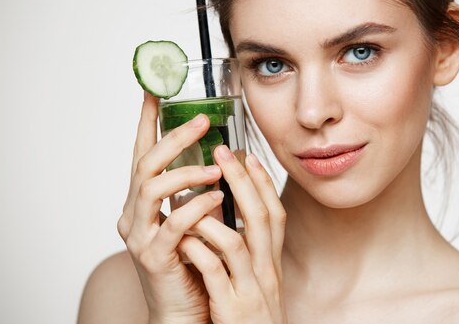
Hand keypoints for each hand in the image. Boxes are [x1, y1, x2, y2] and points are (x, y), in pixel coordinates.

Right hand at [117, 92, 222, 323]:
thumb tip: (219, 156)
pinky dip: (196, 207)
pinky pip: (173, 224)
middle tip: (203, 121)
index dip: (147, 121)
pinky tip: (217, 198)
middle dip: (173, 138)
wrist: (184, 309)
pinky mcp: (155, 256)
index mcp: (144, 201)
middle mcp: (135, 214)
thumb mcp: (193, 218)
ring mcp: (141, 235)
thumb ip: (196, 190)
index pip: (143, 152)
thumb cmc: (192, 261)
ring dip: (186, 172)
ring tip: (217, 167)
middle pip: (145, 164)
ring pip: (151, 188)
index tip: (154, 90)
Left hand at [179, 145, 287, 323]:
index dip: (263, 183)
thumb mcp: (257, 279)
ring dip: (215, 216)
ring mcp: (251, 289)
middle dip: (242, 182)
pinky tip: (184, 237)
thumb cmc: (251, 317)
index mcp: (271, 262)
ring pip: (237, 243)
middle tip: (223, 152)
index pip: (273, 214)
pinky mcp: (232, 308)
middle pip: (260, 218)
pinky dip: (199, 251)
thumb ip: (249, 250)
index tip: (249, 155)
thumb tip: (233, 217)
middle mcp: (266, 271)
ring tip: (195, 196)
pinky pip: (215, 273)